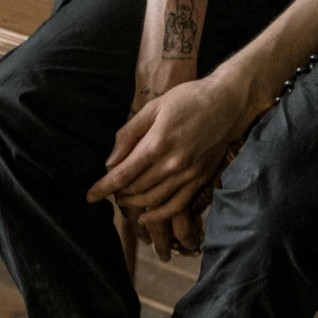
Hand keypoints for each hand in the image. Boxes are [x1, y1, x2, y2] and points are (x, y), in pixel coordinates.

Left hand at [86, 73, 246, 224]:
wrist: (228, 103)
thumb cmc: (188, 100)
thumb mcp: (153, 107)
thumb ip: (129, 134)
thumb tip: (110, 161)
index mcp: (157, 143)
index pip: (122, 174)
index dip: (103, 188)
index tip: (90, 196)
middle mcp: (172, 163)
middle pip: (136, 190)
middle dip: (118, 194)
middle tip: (110, 191)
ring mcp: (188, 174)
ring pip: (153, 200)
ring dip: (134, 204)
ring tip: (124, 200)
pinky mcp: (200, 180)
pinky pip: (177, 206)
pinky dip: (159, 215)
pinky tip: (146, 217)